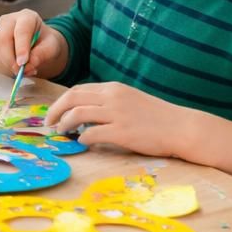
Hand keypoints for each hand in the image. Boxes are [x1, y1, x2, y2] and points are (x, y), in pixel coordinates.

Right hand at [0, 9, 63, 78]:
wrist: (38, 45)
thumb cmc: (45, 43)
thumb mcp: (52, 47)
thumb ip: (42, 54)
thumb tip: (28, 66)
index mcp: (26, 17)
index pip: (21, 30)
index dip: (21, 47)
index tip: (23, 63)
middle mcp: (7, 21)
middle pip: (2, 39)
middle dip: (10, 59)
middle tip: (20, 72)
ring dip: (6, 65)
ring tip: (22, 71)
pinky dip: (2, 68)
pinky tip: (13, 68)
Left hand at [45, 81, 195, 156]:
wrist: (182, 127)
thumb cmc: (157, 117)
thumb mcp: (130, 101)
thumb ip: (107, 103)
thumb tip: (82, 114)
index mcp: (113, 88)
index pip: (77, 90)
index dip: (61, 102)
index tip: (54, 113)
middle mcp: (113, 97)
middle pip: (71, 98)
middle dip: (55, 111)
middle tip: (49, 124)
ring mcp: (117, 114)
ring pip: (77, 114)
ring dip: (64, 124)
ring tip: (61, 133)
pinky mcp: (123, 132)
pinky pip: (92, 133)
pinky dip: (82, 138)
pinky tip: (81, 142)